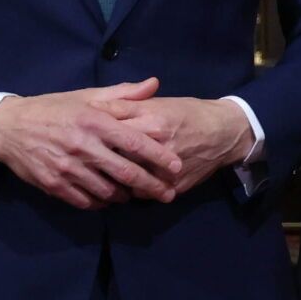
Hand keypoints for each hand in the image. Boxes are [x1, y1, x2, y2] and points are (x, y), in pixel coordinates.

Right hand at [0, 79, 182, 209]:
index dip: (159, 157)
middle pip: (126, 173)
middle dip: (152, 185)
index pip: (135, 143)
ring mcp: (67, 168)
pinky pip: (84, 201)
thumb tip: (154, 84)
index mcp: (95, 122)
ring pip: (107, 191)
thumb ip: (123, 94)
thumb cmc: (54, 109)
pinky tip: (108, 200)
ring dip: (126, 196)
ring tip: (138, 196)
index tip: (176, 167)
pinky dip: (100, 203)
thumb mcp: (87, 96)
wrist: (8, 127)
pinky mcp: (53, 185)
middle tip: (168, 194)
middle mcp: (83, 147)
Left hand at [89, 94, 256, 196]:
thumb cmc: (189, 113)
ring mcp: (166, 171)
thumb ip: (127, 104)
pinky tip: (122, 190)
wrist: (224, 133)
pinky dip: (131, 194)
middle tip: (82, 163)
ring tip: (99, 179)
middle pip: (116, 161)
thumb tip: (94, 107)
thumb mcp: (159, 103)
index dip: (91, 136)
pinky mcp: (173, 187)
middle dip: (97, 164)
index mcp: (152, 123)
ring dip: (111, 183)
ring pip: (128, 183)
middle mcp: (157, 148)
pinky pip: (143, 196)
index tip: (76, 137)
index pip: (111, 131)